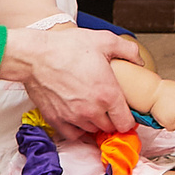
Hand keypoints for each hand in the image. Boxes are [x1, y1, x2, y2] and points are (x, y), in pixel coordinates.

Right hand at [2, 24, 138, 137]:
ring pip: (92, 130)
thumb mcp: (104, 40)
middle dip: (112, 119)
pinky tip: (78, 116)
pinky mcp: (56, 120)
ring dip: (95, 123)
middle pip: (110, 127)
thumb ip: (128, 50)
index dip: (129, 118)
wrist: (35, 56)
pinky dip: (78, 129)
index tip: (126, 112)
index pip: (126, 123)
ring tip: (94, 108)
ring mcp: (73, 117)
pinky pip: (72, 134)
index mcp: (108, 94)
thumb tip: (139, 61)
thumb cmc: (66, 48)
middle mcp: (92, 110)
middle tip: (109, 106)